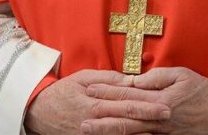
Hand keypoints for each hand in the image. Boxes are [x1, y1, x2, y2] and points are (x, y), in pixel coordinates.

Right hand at [24, 69, 170, 134]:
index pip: (127, 103)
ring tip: (160, 132)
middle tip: (169, 116)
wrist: (38, 111)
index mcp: (96, 103)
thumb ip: (108, 79)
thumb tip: (130, 80)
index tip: (166, 104)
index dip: (148, 105)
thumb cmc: (63, 91)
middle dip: (149, 119)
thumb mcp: (83, 78)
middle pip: (128, 121)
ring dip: (141, 134)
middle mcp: (96, 121)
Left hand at [85, 67, 207, 134]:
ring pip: (131, 133)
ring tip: (90, 131)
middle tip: (81, 117)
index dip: (108, 91)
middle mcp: (158, 119)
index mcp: (160, 99)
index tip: (90, 88)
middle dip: (101, 117)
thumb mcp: (182, 75)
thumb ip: (157, 77)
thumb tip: (136, 80)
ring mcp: (162, 134)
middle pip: (125, 118)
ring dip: (109, 131)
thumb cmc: (203, 92)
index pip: (128, 94)